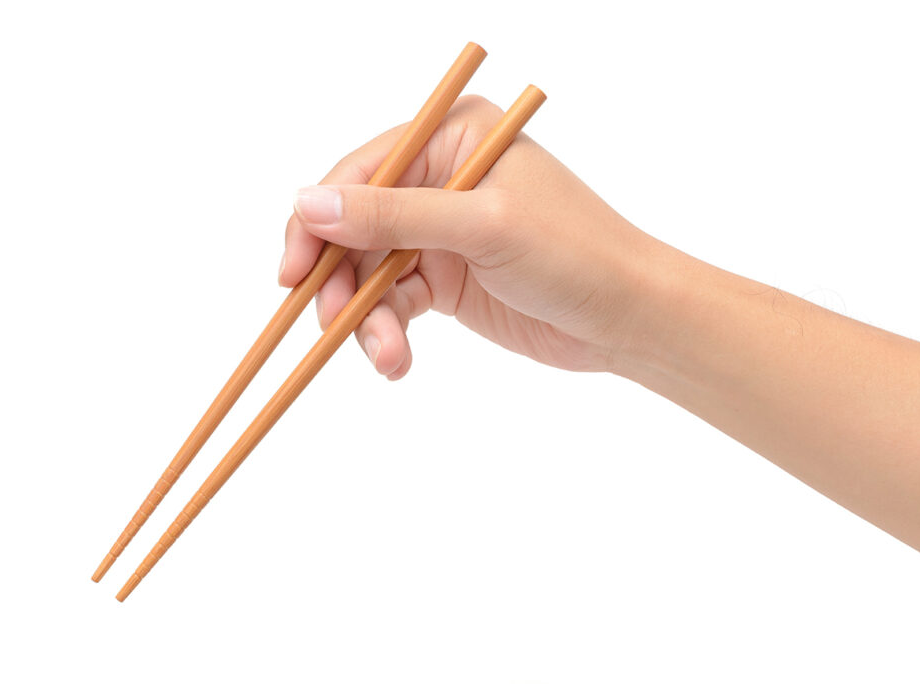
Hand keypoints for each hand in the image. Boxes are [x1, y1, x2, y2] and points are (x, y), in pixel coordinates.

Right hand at [280, 95, 658, 379]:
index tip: (292, 274)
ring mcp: (441, 231)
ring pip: (369, 272)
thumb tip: (308, 203)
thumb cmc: (575, 254)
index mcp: (452, 137)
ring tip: (387, 357)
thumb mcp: (480, 226)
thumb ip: (392, 215)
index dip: (317, 221)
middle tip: (334, 327)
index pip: (360, 170)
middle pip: (355, 226)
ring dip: (367, 318)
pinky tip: (397, 362)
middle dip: (341, 282)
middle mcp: (441, 178)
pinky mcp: (446, 278)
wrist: (628, 318)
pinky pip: (394, 303)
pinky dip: (388, 333)